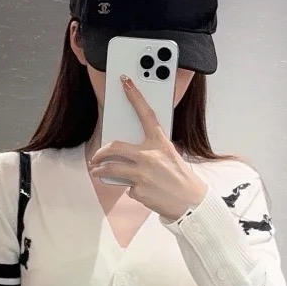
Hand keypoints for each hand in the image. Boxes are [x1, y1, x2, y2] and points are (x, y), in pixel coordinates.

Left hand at [88, 75, 208, 220]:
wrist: (190, 202)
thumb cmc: (180, 177)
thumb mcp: (169, 156)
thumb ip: (151, 151)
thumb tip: (128, 153)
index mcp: (160, 143)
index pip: (146, 114)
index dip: (135, 96)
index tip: (126, 83)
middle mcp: (149, 156)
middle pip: (114, 147)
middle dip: (100, 153)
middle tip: (96, 157)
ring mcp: (142, 174)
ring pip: (111, 169)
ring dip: (100, 171)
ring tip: (97, 172)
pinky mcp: (138, 190)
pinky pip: (126, 187)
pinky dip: (130, 188)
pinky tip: (142, 191)